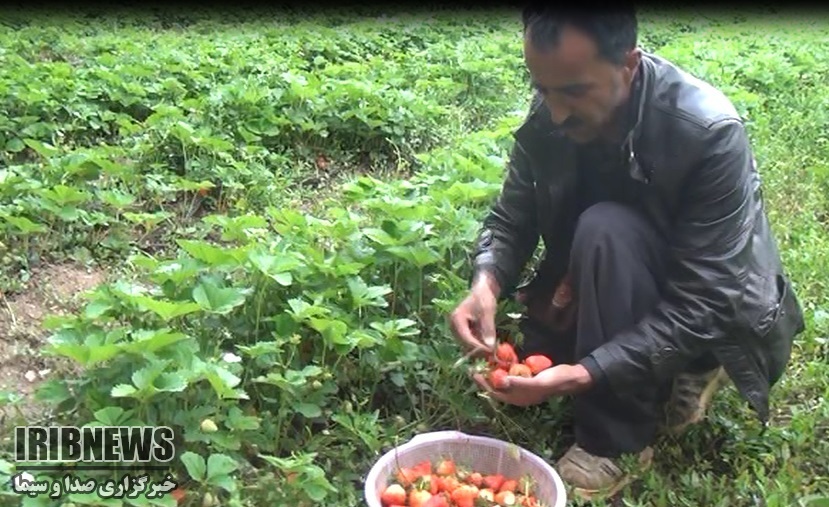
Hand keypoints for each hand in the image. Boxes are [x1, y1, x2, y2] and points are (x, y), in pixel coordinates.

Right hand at [449, 272, 500, 357]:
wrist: (482, 291)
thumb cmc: (483, 298)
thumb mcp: (487, 311)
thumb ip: (488, 328)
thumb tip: (490, 346)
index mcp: (456, 319)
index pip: (466, 338)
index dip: (477, 347)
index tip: (490, 351)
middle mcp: (454, 326)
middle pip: (465, 344)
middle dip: (479, 350)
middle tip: (493, 352)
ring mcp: (457, 330)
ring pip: (467, 346)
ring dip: (479, 349)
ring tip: (493, 349)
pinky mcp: (463, 332)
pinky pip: (470, 343)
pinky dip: (479, 345)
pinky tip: (489, 345)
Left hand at [472, 364, 593, 405]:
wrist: (571, 377)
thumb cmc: (555, 380)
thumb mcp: (538, 382)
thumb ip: (520, 383)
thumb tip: (501, 382)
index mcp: (520, 399)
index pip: (496, 393)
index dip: (484, 385)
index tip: (474, 373)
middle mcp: (519, 395)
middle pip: (498, 388)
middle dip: (487, 378)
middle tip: (477, 366)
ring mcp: (523, 387)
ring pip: (504, 381)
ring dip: (495, 372)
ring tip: (486, 361)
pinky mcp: (528, 379)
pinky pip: (512, 375)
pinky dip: (506, 369)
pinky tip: (502, 360)